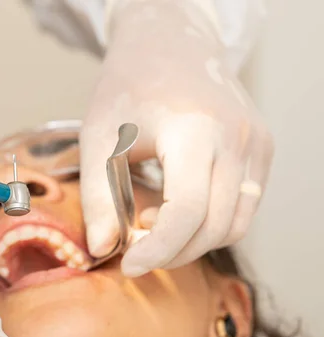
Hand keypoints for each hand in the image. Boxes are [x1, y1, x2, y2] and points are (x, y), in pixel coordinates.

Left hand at [80, 0, 273, 275]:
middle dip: (173, 252)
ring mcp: (257, 143)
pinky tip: (176, 212)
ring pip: (236, 224)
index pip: (186, 213)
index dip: (157, 250)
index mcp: (193, 130)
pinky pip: (244, 206)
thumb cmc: (128, 88)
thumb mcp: (98, 140)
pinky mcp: (262, 148)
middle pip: (214, 226)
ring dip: (195, 242)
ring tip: (152, 228)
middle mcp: (237, 137)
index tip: (128, 266)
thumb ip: (97, 198)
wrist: (169, 45)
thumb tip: (101, 250)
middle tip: (135, 251)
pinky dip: (213, 223)